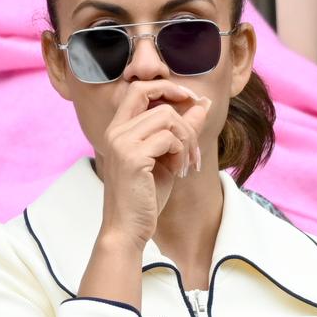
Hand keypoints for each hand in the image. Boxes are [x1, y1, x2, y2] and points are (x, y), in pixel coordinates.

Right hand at [97, 80, 210, 250]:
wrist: (128, 228)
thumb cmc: (145, 196)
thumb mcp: (167, 157)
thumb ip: (181, 129)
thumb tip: (202, 102)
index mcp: (118, 129)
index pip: (139, 89)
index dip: (167, 88)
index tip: (190, 100)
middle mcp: (115, 131)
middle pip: (161, 104)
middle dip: (187, 123)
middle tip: (193, 149)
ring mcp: (121, 142)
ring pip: (168, 118)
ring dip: (187, 141)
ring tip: (185, 164)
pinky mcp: (132, 156)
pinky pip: (169, 138)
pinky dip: (181, 154)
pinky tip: (177, 172)